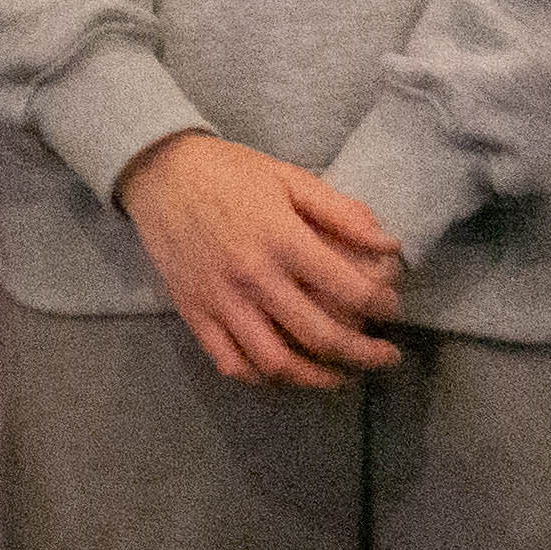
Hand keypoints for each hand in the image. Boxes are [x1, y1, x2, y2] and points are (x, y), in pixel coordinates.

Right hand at [118, 131, 399, 387]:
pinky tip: (285, 373)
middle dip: (365, 355)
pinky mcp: (194, 314)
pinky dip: (263, 378)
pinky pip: (231, 363)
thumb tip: (390, 246)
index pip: (350, 290)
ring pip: (277, 363)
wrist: (158, 170)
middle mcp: (254, 278)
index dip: (383, 306)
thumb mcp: (290, 177)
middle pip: (321, 337)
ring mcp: (221, 301)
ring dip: (318, 379)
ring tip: (341, 377)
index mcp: (282, 240)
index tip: (392, 309)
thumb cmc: (229, 172)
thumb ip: (341, 212)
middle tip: (386, 357)